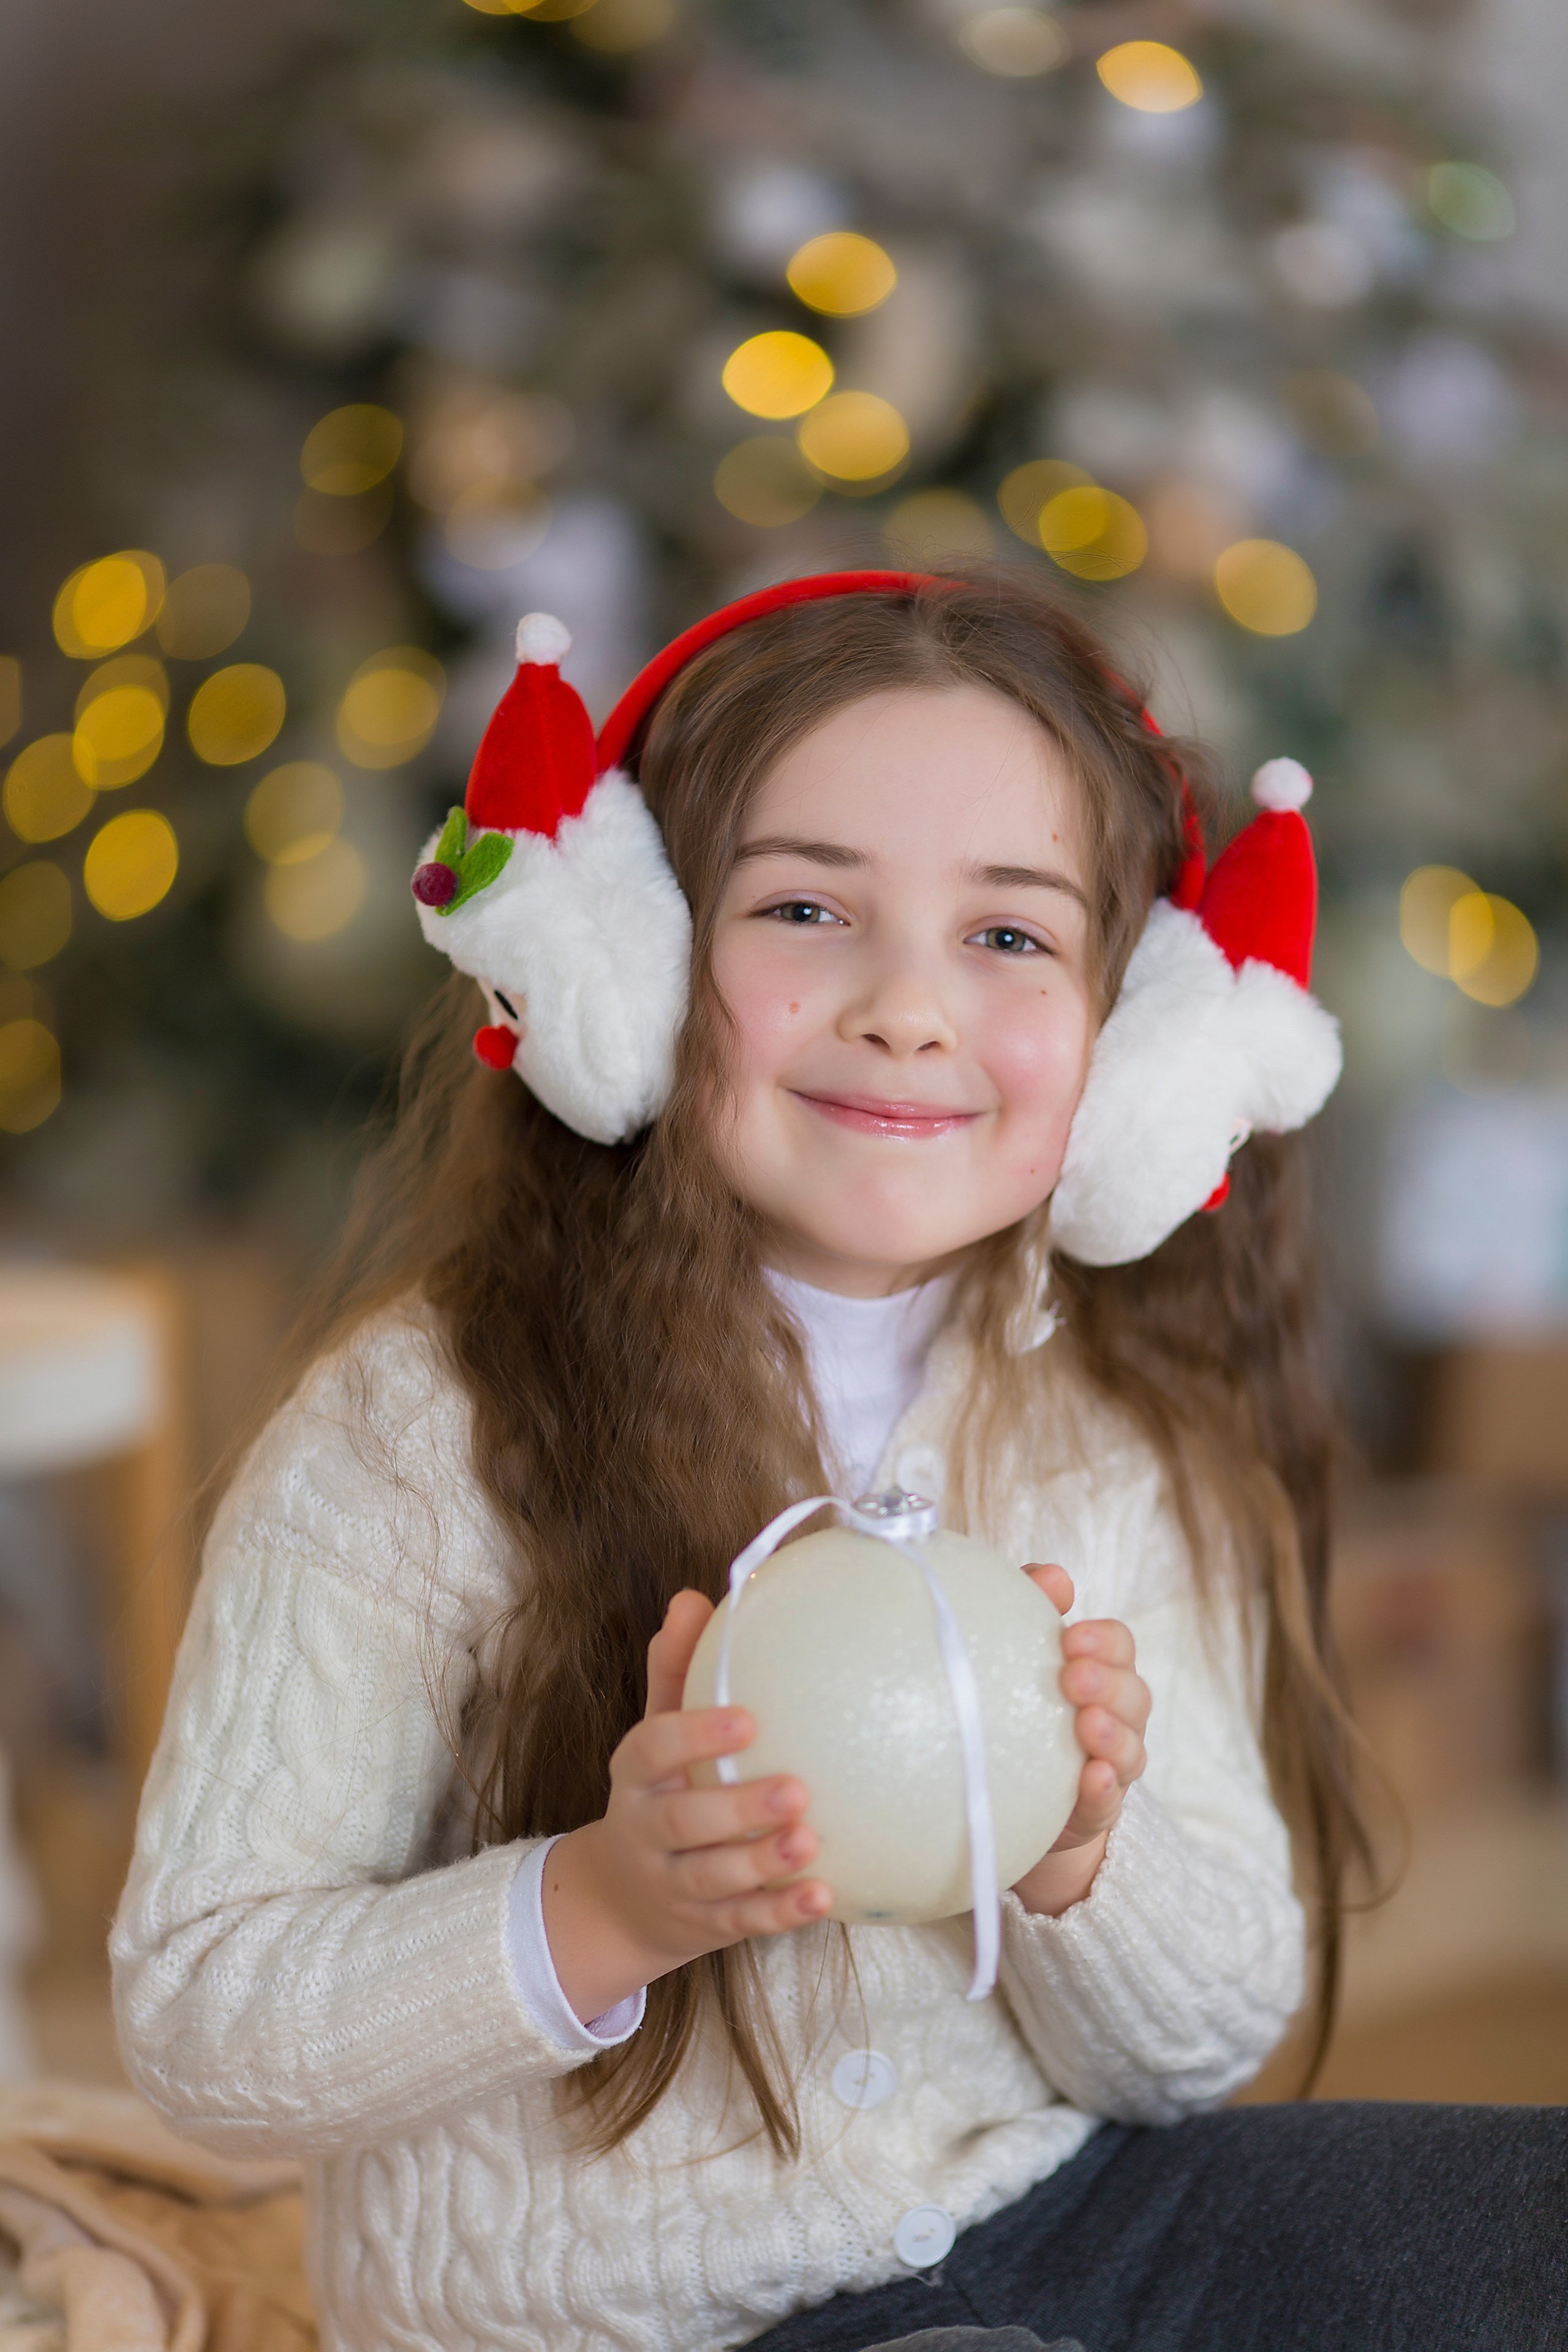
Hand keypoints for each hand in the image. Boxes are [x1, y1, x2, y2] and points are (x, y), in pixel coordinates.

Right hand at [541, 1591, 831, 2023]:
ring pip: (714, 1878)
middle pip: (686, 1821)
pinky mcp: (706, 1925)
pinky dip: (782, 1914)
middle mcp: (648, 1830)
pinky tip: (822, 1895)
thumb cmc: (660, 1790)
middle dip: (738, 1809)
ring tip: (809, 1842)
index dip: (694, 1735)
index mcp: (635, 1776)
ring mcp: (675, 1883)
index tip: (747, 1719)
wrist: (621, 1899)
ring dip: (762, 1864)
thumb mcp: (656, 1734)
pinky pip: (743, 1922)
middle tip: (795, 1790)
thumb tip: (693, 1597)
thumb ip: (676, 1670)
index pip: (652, 1749)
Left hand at [1010, 1565, 1149, 1918]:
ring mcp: (1113, 1765)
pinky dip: (1104, 1789)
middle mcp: (1119, 1715)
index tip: (1070, 1637)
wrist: (1015, 1791)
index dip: (1103, 1640)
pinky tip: (1092, 1777)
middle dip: (1108, 1683)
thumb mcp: (1021, 1650)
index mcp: (1103, 1670)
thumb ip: (1033, 1604)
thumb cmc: (1020, 1703)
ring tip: (1086, 1725)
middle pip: (1134, 1694)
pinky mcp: (1098, 1809)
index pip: (1120, 1646)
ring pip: (1131, 1748)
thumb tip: (1053, 1575)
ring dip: (1112, 1735)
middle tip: (1072, 1677)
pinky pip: (1109, 1801)